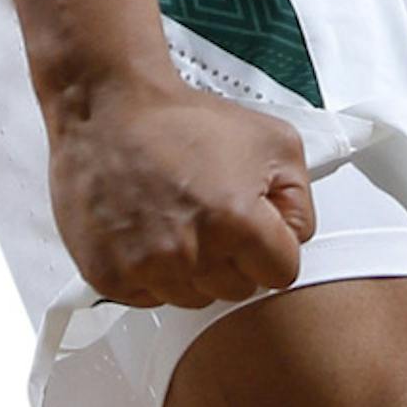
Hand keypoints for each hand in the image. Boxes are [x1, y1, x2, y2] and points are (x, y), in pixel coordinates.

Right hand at [49, 78, 315, 310]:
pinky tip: (146, 232)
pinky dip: (150, 273)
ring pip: (191, 298)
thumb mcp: (273, 142)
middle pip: (236, 290)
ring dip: (191, 269)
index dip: (271, 248)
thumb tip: (294, 236)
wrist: (109, 108)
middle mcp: (190, 253)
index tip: (253, 228)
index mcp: (237, 222)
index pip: (281, 275)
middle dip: (231, 258)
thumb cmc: (182, 120)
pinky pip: (147, 297)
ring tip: (175, 220)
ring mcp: (145, 268)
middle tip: (208, 214)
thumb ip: (299, 199)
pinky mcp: (108, 275)